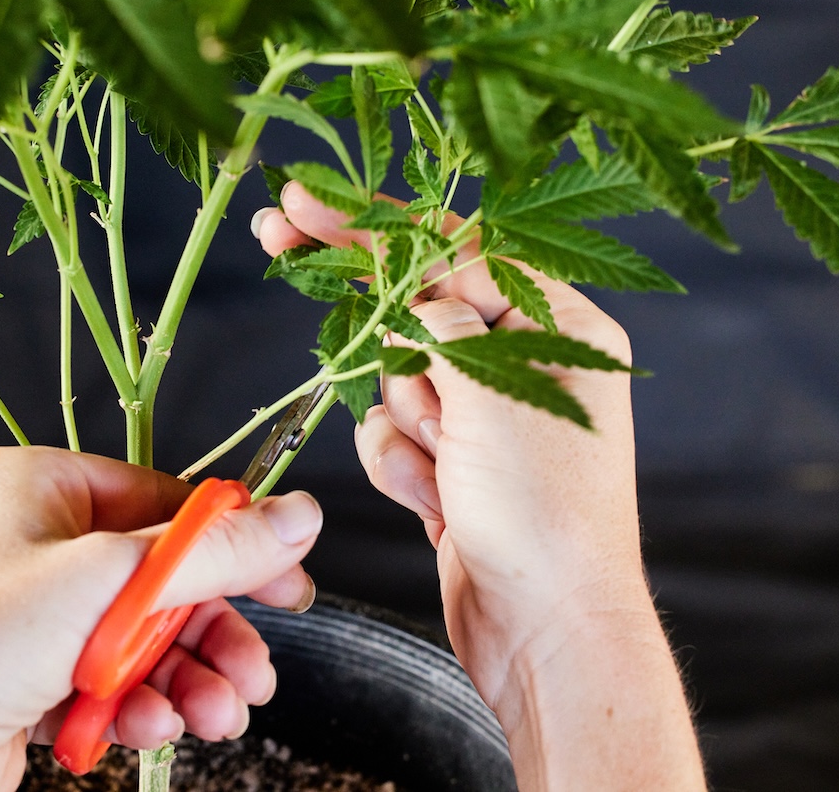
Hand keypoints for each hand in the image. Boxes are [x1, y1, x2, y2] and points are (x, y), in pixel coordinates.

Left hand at [0, 447, 321, 791]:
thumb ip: (212, 552)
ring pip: (139, 636)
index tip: (286, 585)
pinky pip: (107, 678)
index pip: (161, 499)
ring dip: (185, 677)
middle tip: (254, 672)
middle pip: (158, 576)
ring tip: (213, 714)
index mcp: (35, 484)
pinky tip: (146, 728)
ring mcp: (26, 612)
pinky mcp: (25, 674)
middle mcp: (30, 540)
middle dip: (210, 631)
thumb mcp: (108, 583)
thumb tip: (296, 516)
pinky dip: (137, 704)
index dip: (231, 545)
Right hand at [255, 184, 703, 790]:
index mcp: (558, 329)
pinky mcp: (453, 466)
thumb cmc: (547, 517)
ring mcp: (486, 419)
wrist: (546, 633)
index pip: (455, 251)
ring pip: (396, 376)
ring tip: (446, 466)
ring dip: (405, 420)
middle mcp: (524, 364)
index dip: (375, 226)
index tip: (304, 205)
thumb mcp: (495, 396)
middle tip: (280, 240)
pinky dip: (402, 466)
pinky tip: (438, 501)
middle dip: (380, 324)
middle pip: (418, 308)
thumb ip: (443, 323)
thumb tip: (413, 283)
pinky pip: (393, 435)